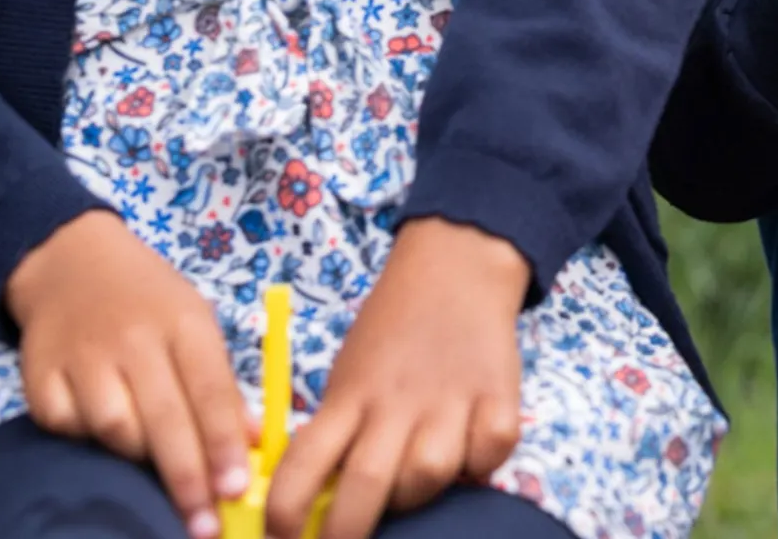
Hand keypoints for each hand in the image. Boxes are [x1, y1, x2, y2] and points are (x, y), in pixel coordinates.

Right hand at [6, 209, 251, 538]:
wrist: (73, 261)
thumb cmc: (149, 300)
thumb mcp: (195, 323)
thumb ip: (221, 386)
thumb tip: (252, 446)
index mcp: (183, 322)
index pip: (210, 388)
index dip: (223, 442)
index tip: (236, 490)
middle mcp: (134, 338)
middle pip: (164, 418)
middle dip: (187, 477)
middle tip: (204, 527)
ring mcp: (84, 356)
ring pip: (114, 428)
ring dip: (137, 458)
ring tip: (151, 471)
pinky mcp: (40, 376)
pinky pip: (66, 427)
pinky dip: (83, 441)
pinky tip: (97, 439)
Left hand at [268, 217, 527, 538]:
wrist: (454, 265)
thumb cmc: (393, 330)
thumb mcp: (351, 372)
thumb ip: (340, 430)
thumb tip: (316, 502)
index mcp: (350, 394)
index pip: (304, 461)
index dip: (286, 510)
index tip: (281, 535)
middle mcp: (395, 400)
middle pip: (366, 484)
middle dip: (348, 530)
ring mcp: (448, 398)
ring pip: (428, 475)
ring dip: (419, 490)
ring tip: (417, 471)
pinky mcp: (497, 395)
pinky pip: (489, 455)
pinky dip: (482, 461)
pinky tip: (471, 444)